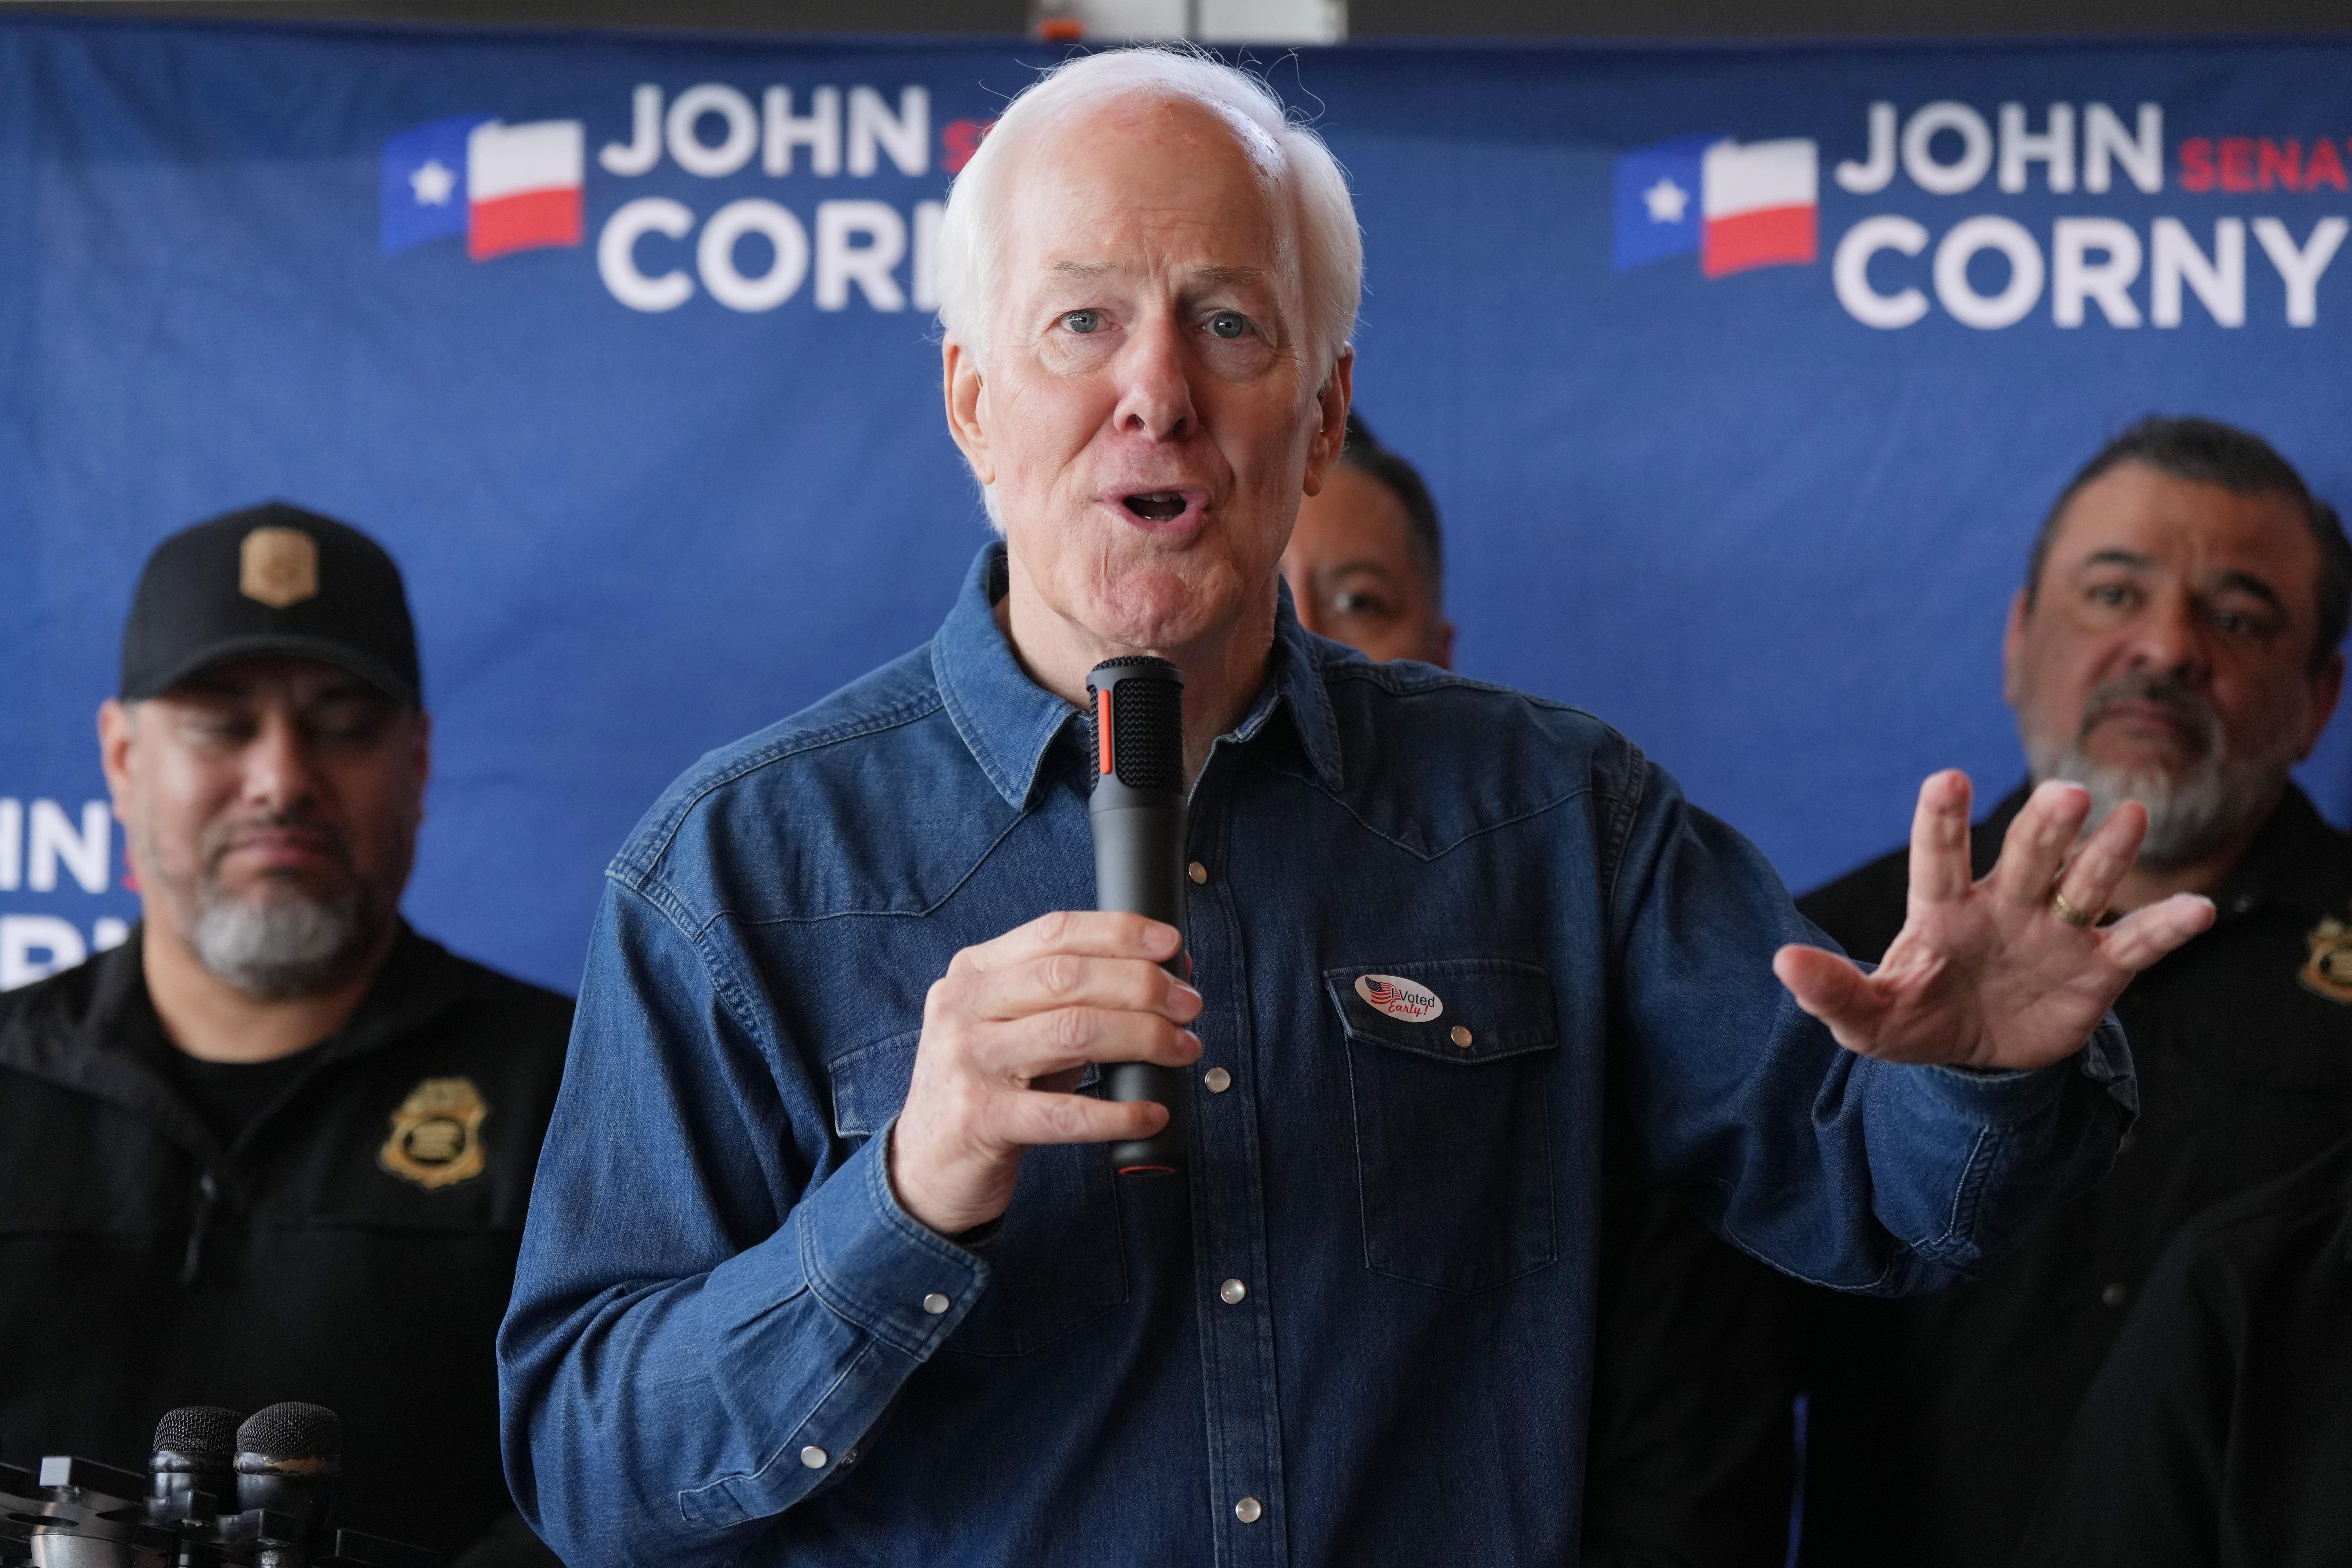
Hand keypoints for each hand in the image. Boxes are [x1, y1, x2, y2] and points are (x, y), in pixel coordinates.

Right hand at [890, 911, 1203, 1234]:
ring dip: (1142, 1037)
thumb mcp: (1017, 1029)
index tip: (1171, 944)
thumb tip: (1167, 972)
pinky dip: (1118, 1113)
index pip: (1054, 932)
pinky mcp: (979, 1119)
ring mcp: (967, 1062)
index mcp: (974, 972)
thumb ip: (1075, 998)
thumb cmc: (991, 1087)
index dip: (1119, 932)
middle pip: (1068, 977)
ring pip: (1072, 1031)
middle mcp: (963, 1008)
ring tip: (1183, 1049)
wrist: (927, 1166)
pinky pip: (1064, 1113)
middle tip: (1189, 1004)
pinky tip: (1152, 1113)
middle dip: (1142, 985)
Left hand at [1773, 771, 2215, 1070]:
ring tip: (2130, 818)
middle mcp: (2005, 905)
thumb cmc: (1917, 1018)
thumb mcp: (1869, 1019)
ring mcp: (2056, 932)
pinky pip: (2139, 943)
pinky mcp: (2100, 969)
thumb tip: (1782, 962)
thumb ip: (1831, 991)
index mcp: (1943, 911)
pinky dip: (2168, 926)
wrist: (1974, 1056)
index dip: (1943, 820)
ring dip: (2108, 854)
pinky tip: (2199, 909)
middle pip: (2027, 856)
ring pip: (2086, 883)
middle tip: (2064, 795)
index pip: (1938, 858)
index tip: (1947, 778)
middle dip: (2045, 827)